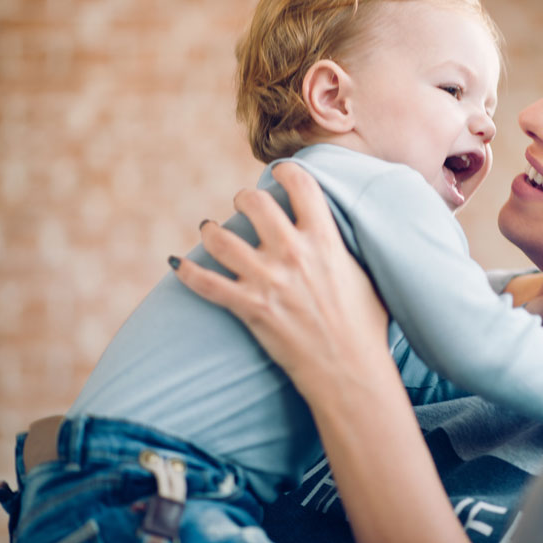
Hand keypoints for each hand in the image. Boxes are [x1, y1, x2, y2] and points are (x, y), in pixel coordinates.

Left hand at [171, 162, 389, 398]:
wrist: (349, 372)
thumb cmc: (366, 327)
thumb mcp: (366, 275)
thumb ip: (346, 248)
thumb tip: (340, 231)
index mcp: (326, 240)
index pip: (301, 185)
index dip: (287, 171)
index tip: (279, 174)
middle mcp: (293, 253)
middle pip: (254, 203)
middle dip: (244, 199)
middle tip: (244, 206)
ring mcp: (268, 281)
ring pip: (221, 238)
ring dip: (212, 231)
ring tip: (211, 230)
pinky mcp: (250, 308)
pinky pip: (205, 283)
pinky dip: (186, 272)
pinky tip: (177, 264)